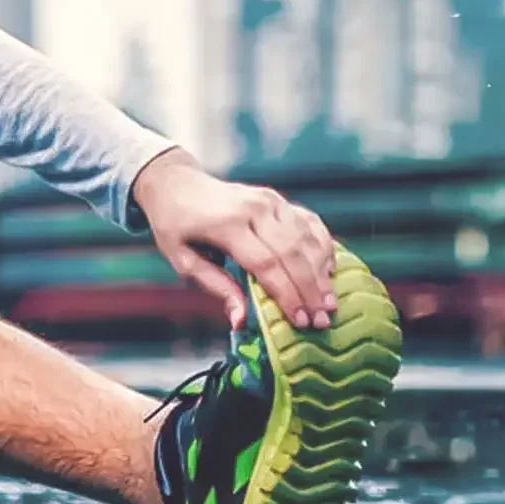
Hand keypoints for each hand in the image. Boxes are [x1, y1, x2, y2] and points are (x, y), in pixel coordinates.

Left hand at [131, 148, 336, 331]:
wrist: (175, 183)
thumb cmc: (175, 225)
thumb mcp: (182, 259)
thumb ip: (216, 286)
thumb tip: (242, 320)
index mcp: (227, 223)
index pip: (266, 263)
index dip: (286, 294)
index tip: (300, 321)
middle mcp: (254, 207)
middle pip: (293, 252)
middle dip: (310, 290)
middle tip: (322, 320)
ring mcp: (270, 200)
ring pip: (306, 238)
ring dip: (321, 272)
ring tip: (329, 303)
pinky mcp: (278, 199)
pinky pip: (309, 223)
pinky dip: (323, 246)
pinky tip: (328, 271)